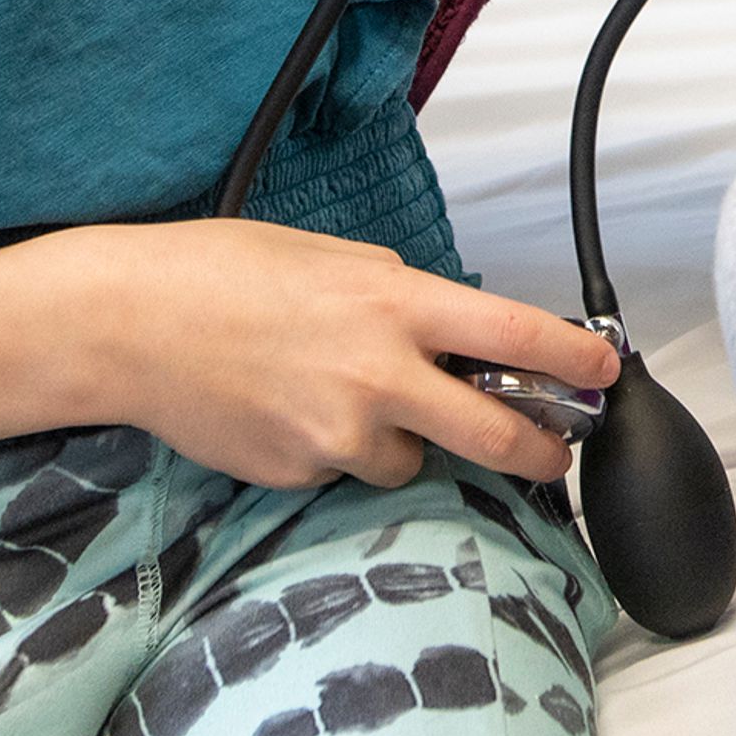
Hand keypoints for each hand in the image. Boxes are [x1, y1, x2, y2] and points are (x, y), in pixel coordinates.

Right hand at [71, 219, 622, 490]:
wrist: (130, 324)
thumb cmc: (225, 274)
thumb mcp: (336, 260)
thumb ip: (404, 298)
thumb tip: (454, 332)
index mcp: (398, 305)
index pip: (517, 338)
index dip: (576, 362)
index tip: (605, 373)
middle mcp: (382, 376)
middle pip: (496, 436)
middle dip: (537, 452)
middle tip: (551, 454)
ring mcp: (341, 436)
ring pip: (412, 460)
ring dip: (400, 440)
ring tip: (336, 393)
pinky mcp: (301, 474)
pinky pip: (347, 472)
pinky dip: (336, 451)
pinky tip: (289, 411)